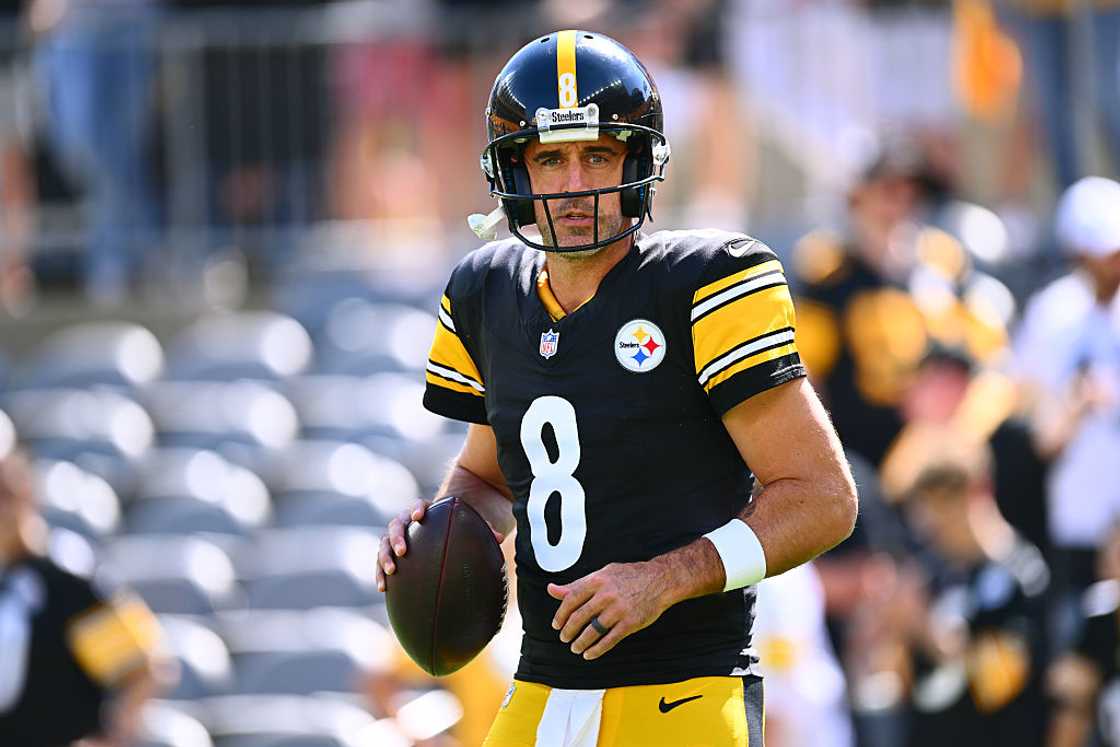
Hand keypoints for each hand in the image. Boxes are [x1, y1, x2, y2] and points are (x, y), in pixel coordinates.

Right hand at [375, 498, 506, 591]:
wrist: (442, 531)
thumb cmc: (457, 527)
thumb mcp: (469, 525)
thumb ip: (482, 528)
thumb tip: (499, 537)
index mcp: (425, 510)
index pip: (417, 505)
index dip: (415, 509)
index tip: (418, 516)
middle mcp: (406, 522)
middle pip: (396, 524)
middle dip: (397, 537)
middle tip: (403, 551)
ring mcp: (397, 538)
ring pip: (384, 543)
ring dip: (384, 556)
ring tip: (391, 571)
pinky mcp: (392, 554)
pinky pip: (381, 562)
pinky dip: (380, 573)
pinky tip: (383, 588)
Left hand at [547, 562, 670, 660]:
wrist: (659, 580)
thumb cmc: (628, 576)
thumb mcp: (602, 574)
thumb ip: (577, 584)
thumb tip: (551, 590)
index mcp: (598, 580)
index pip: (571, 599)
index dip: (561, 614)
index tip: (556, 625)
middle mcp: (607, 595)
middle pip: (580, 617)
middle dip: (568, 631)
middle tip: (564, 638)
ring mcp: (619, 610)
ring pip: (593, 631)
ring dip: (581, 642)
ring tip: (575, 648)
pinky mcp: (630, 623)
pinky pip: (609, 640)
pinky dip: (597, 649)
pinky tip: (590, 654)